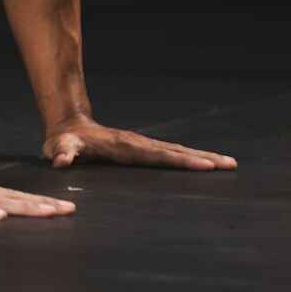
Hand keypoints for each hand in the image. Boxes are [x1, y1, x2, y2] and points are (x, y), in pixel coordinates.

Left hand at [43, 118, 236, 170]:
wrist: (69, 126)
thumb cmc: (64, 142)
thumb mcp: (59, 147)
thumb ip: (61, 152)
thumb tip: (60, 160)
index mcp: (126, 146)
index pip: (159, 155)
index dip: (182, 160)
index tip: (205, 164)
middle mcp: (139, 144)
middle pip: (176, 151)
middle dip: (204, 158)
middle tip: (230, 164)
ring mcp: (143, 145)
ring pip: (177, 151)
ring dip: (203, 157)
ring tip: (229, 164)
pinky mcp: (144, 150)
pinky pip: (171, 154)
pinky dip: (191, 158)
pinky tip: (207, 165)